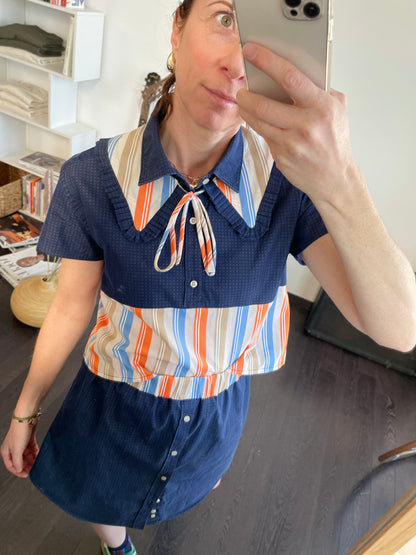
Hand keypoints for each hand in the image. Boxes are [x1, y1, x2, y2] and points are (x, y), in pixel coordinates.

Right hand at [1, 421, 38, 477]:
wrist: (27, 416)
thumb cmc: (19, 430)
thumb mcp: (17, 450)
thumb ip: (18, 462)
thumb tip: (19, 470)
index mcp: (6, 451)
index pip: (11, 466)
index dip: (18, 472)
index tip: (26, 475)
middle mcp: (12, 448)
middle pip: (20, 461)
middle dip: (26, 466)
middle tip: (34, 470)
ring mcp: (20, 443)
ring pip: (26, 455)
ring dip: (32, 460)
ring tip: (38, 464)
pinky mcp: (28, 438)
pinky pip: (32, 449)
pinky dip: (35, 453)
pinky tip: (39, 456)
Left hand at [236, 43, 361, 203]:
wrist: (335, 178)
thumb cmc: (334, 139)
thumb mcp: (336, 108)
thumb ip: (318, 88)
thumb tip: (293, 70)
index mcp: (321, 106)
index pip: (290, 77)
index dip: (267, 61)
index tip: (251, 51)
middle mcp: (306, 125)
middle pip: (264, 105)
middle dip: (247, 95)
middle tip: (241, 89)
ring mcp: (292, 143)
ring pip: (258, 122)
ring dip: (246, 111)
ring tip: (243, 102)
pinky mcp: (281, 157)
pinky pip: (264, 136)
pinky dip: (258, 126)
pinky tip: (256, 120)